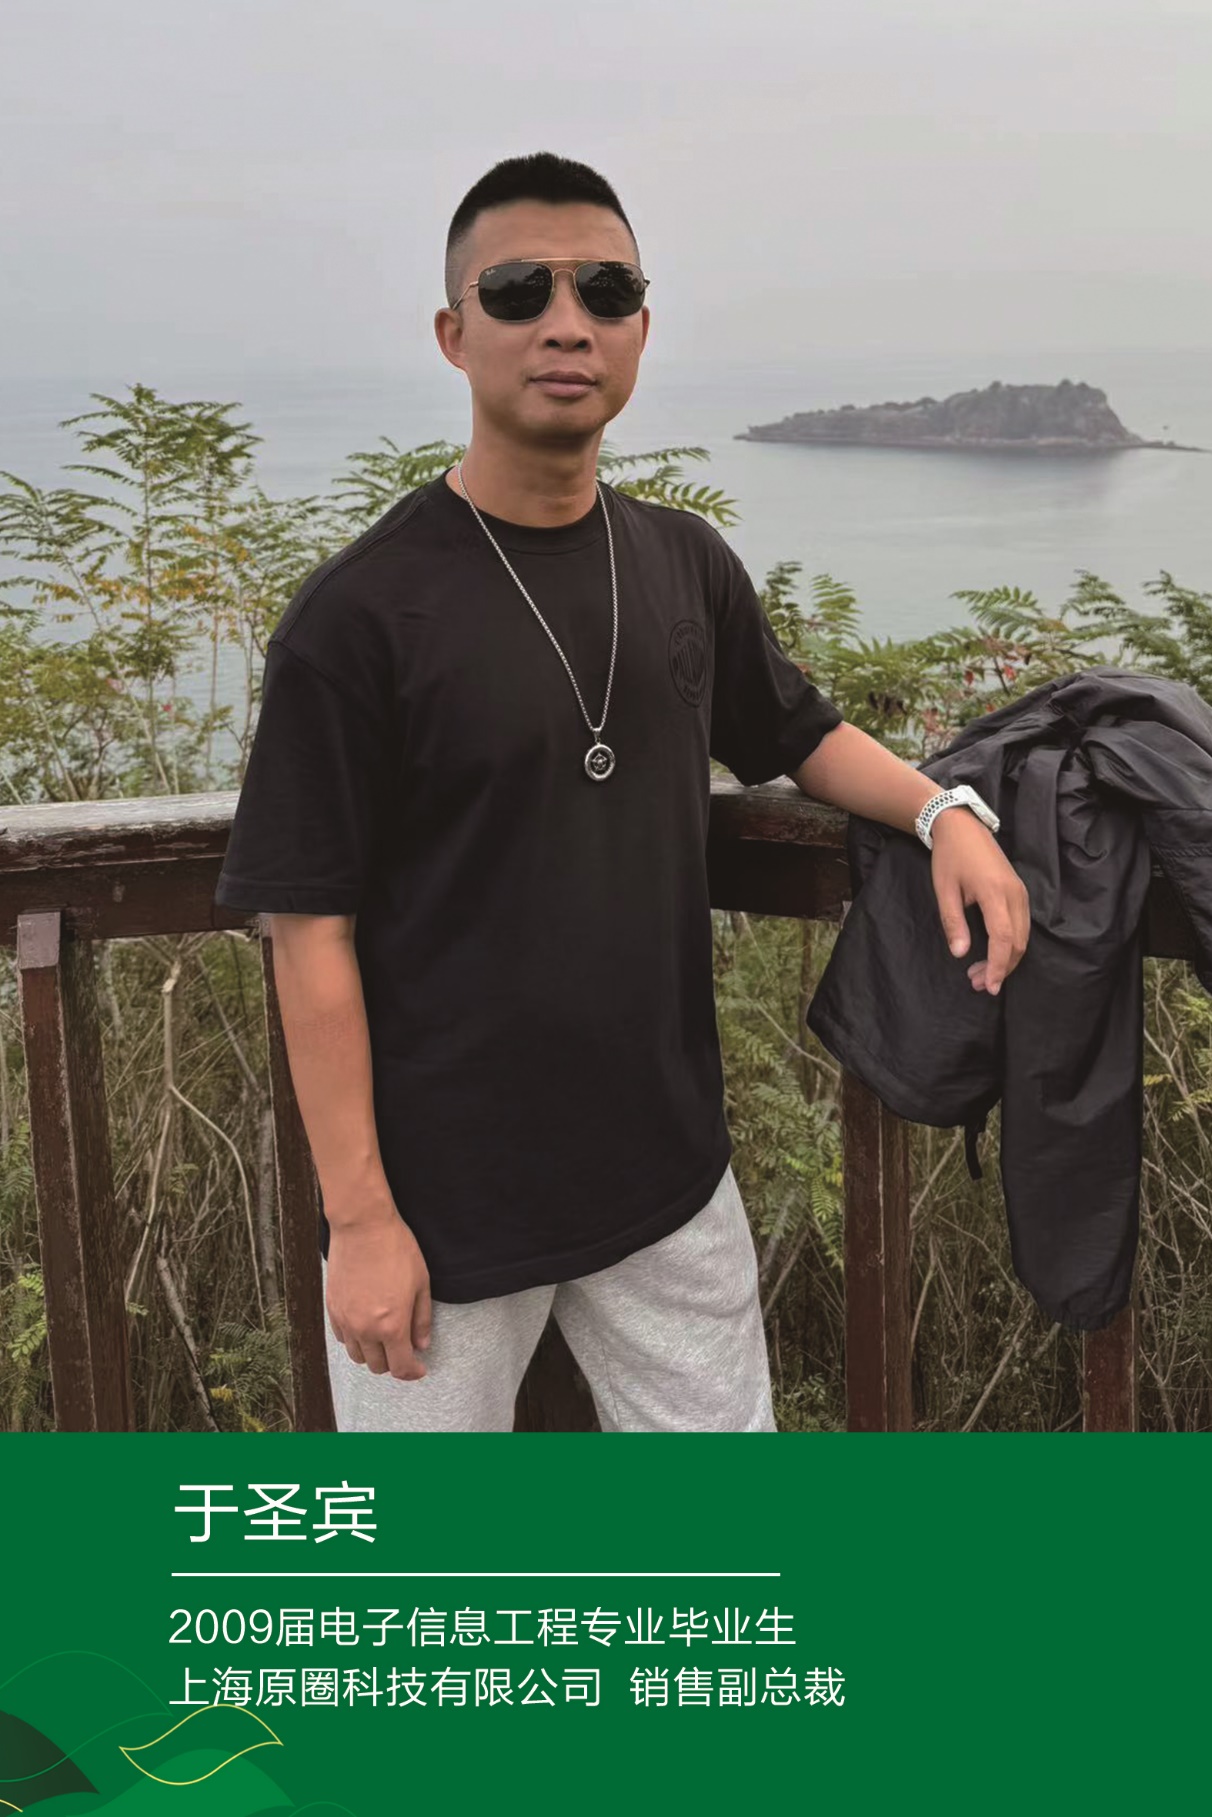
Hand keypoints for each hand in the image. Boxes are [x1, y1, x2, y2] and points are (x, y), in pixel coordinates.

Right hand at [324, 1199, 432, 1380]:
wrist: (362, 1226)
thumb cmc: (397, 1249)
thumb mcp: (421, 1283)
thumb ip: (421, 1319)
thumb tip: (422, 1345)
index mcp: (391, 1326)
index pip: (400, 1367)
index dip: (412, 1373)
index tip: (419, 1368)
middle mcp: (365, 1329)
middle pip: (377, 1366)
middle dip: (394, 1363)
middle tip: (404, 1349)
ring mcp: (345, 1320)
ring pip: (357, 1356)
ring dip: (373, 1354)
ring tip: (385, 1339)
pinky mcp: (332, 1308)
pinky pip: (343, 1338)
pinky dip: (356, 1340)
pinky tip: (366, 1325)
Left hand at [930, 807, 1029, 994]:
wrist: (963, 826)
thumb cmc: (950, 856)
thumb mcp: (945, 890)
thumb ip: (953, 923)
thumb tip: (960, 953)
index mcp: (995, 893)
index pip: (1003, 938)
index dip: (997, 965)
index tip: (987, 985)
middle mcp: (1014, 894)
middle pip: (1017, 942)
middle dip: (1000, 968)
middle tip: (977, 984)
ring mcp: (1020, 893)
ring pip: (1022, 936)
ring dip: (1005, 959)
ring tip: (980, 975)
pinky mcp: (1019, 892)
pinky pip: (1021, 926)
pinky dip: (1010, 945)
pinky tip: (992, 954)